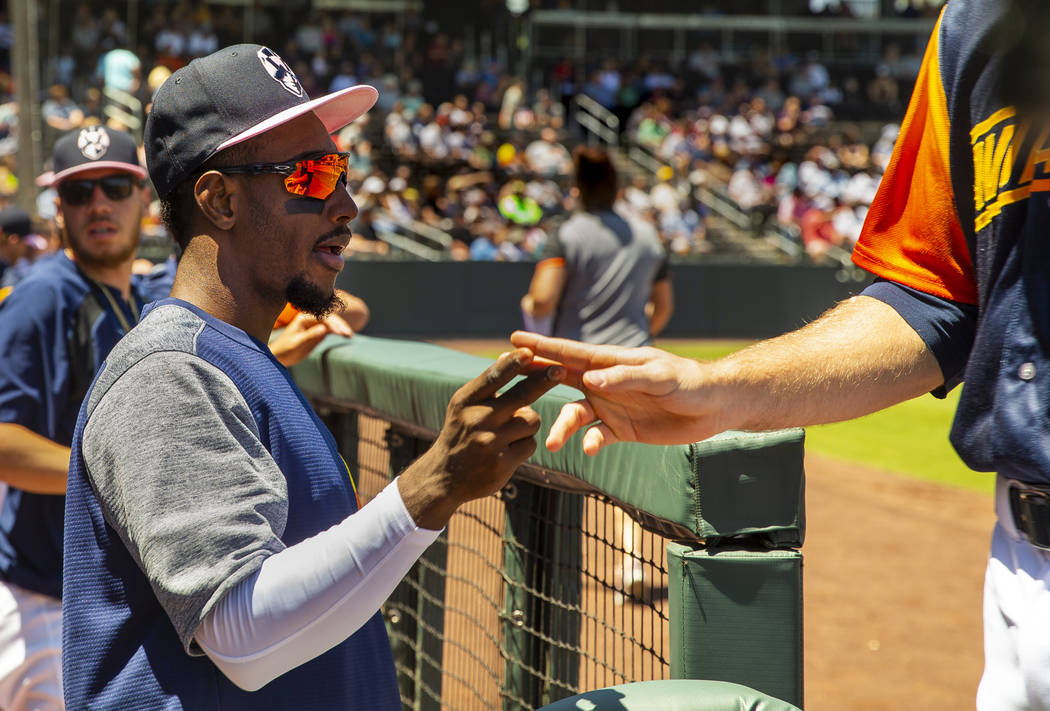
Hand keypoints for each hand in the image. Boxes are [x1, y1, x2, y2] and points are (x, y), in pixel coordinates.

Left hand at [270, 312, 354, 366]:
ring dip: (341, 327)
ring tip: (349, 335)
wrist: (280, 356)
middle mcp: (310, 318)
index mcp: (304, 318)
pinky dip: (338, 331)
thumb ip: (310, 335)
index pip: (323, 317)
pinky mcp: (318, 331)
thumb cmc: (286, 349)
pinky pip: (331, 328)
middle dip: (340, 325)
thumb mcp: (297, 343)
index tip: (340, 333)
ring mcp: (315, 324)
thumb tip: (324, 329)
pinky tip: (346, 336)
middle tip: (348, 334)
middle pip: (329, 318)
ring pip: (332, 322)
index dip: (333, 324)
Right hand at [398, 348, 563, 529]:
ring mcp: (490, 442)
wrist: (444, 476)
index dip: (513, 363)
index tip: (529, 351)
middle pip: (521, 395)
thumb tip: (512, 357)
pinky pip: (530, 444)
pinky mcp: (501, 462)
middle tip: (561, 370)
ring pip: (531, 420)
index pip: (494, 376)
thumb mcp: (464, 405)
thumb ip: (487, 386)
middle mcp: (477, 418)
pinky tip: (508, 449)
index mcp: (466, 400)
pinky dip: (524, 444)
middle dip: (544, 381)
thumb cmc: (461, 432)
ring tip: (510, 430)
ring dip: (528, 423)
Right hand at [509, 331, 721, 454]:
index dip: (543, 347)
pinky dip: (590, 443)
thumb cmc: (689, 381)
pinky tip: (592, 448)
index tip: (515, 339)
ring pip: (574, 415)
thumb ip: (625, 377)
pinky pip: (596, 437)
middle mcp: (604, 382)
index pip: (571, 353)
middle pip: (561, 380)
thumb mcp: (660, 376)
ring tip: (553, 443)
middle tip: (508, 386)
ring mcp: (611, 406)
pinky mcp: (621, 430)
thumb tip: (589, 379)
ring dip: (562, 428)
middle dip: (535, 382)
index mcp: (611, 361)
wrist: (713, 407)